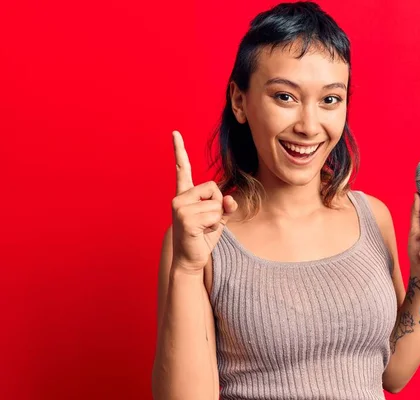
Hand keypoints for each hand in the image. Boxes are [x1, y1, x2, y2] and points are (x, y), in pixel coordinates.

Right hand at [170, 130, 237, 271]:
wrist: (190, 259)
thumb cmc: (202, 236)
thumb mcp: (218, 218)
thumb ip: (225, 205)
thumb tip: (230, 200)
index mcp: (184, 194)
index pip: (182, 169)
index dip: (179, 150)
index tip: (175, 133)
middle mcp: (179, 198)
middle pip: (213, 188)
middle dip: (218, 205)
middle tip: (207, 221)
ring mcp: (180, 207)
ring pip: (216, 203)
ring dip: (217, 218)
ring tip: (204, 228)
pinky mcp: (186, 219)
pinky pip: (214, 215)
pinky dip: (215, 225)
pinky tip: (202, 233)